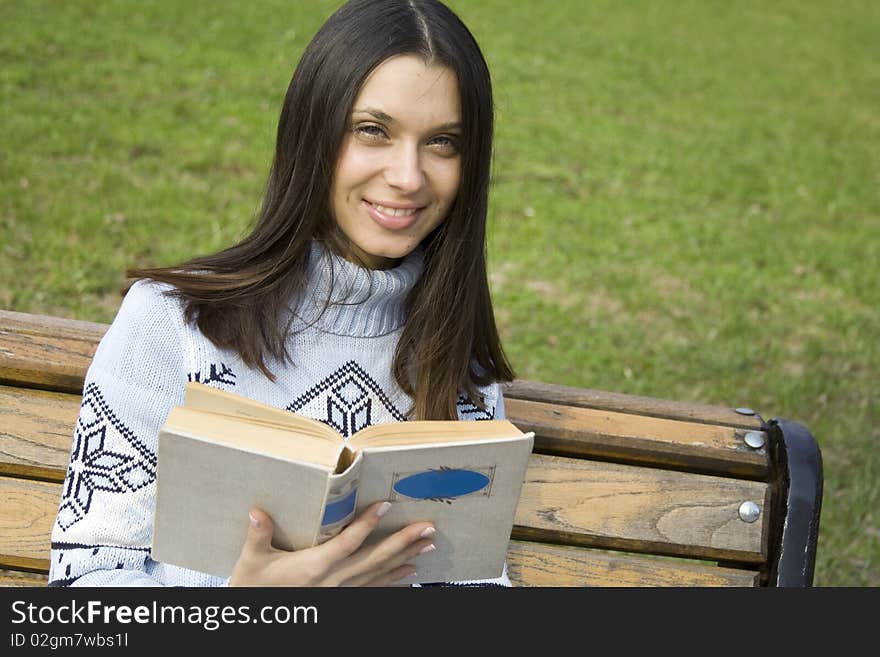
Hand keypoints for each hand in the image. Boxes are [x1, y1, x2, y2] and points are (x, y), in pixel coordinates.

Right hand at [228, 501, 435, 585]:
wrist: (257, 620)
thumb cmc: (253, 587)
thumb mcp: (252, 561)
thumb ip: (258, 535)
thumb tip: (257, 512)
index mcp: (313, 567)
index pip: (347, 543)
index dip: (367, 524)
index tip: (386, 505)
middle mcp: (333, 581)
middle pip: (374, 559)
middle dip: (403, 542)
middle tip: (427, 527)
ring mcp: (340, 593)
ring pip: (379, 574)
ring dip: (405, 558)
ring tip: (428, 545)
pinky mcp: (342, 599)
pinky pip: (374, 590)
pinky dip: (394, 581)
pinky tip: (410, 572)